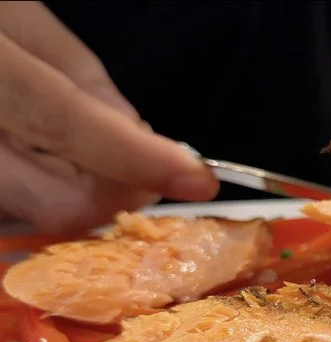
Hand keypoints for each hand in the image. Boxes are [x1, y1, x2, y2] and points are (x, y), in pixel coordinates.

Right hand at [0, 2, 218, 233]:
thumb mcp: (16, 14)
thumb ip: (80, 78)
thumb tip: (141, 138)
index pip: (68, 123)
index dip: (140, 158)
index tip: (198, 179)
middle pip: (56, 203)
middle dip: (116, 195)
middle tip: (137, 169)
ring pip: (32, 217)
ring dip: (78, 196)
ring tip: (79, 152)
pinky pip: (10, 212)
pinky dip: (41, 195)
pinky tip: (39, 158)